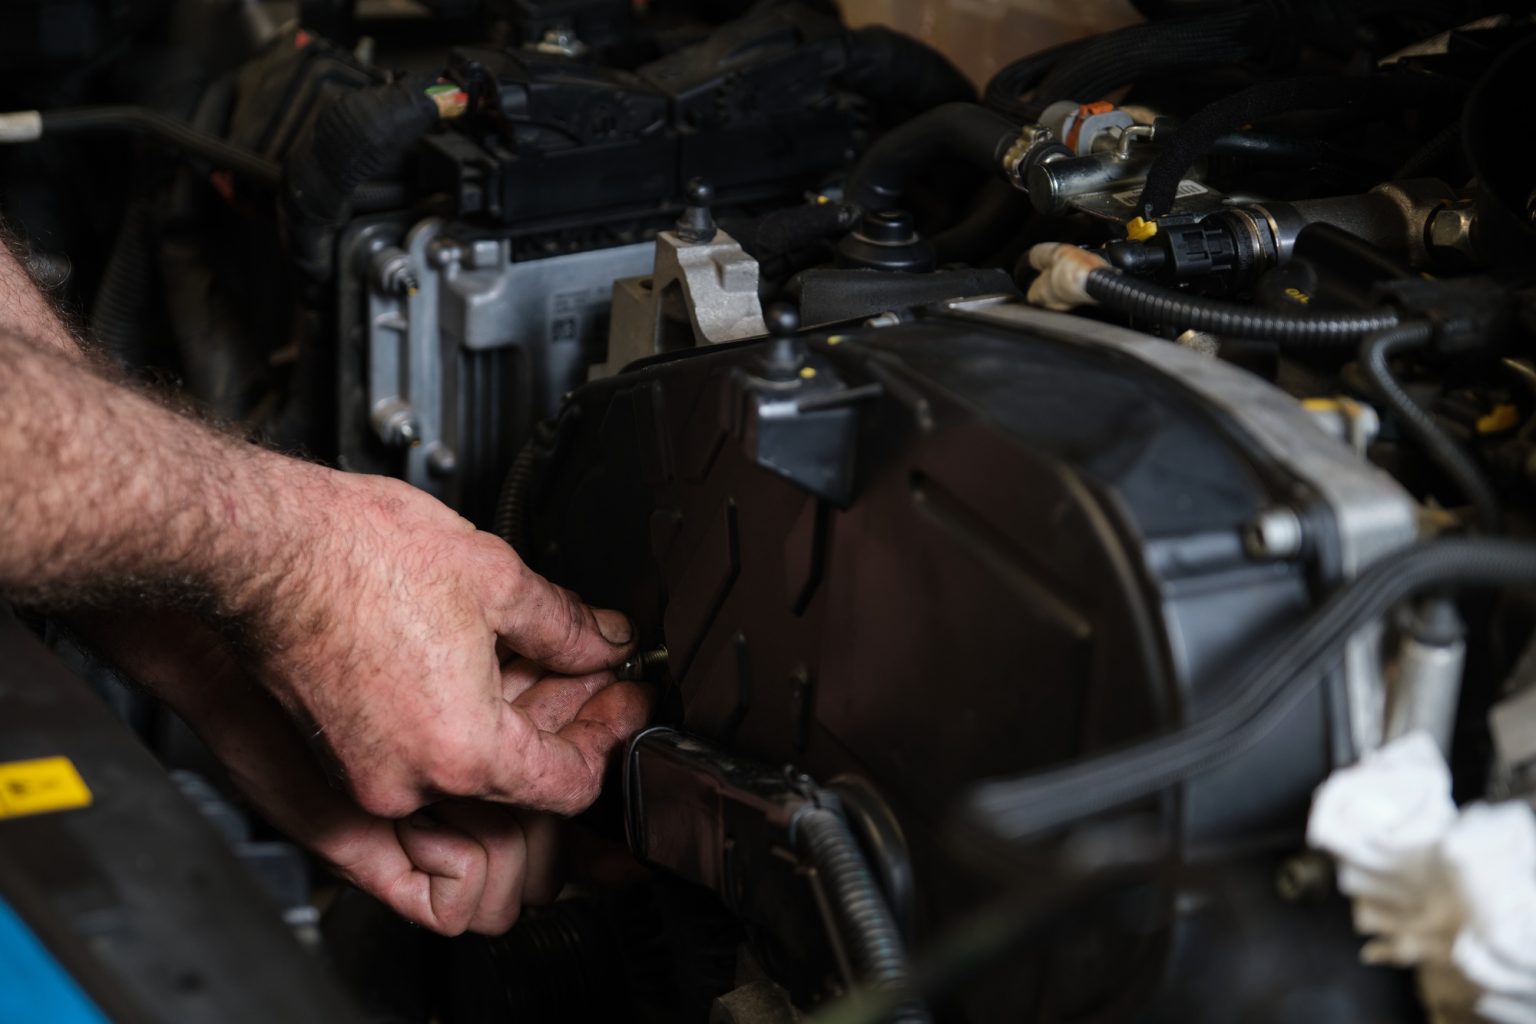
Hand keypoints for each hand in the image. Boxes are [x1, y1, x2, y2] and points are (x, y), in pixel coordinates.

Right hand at [78, 612, 653, 933]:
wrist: (261, 545)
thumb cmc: (355, 555)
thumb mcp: (496, 577)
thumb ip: (567, 624)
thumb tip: (605, 641)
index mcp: (462, 750)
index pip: (568, 787)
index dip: (610, 740)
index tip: (624, 704)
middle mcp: (409, 782)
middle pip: (519, 782)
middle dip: (567, 723)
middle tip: (594, 672)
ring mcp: (366, 776)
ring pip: (468, 770)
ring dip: (513, 721)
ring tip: (541, 659)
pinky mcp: (336, 755)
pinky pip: (419, 758)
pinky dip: (458, 724)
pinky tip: (481, 669)